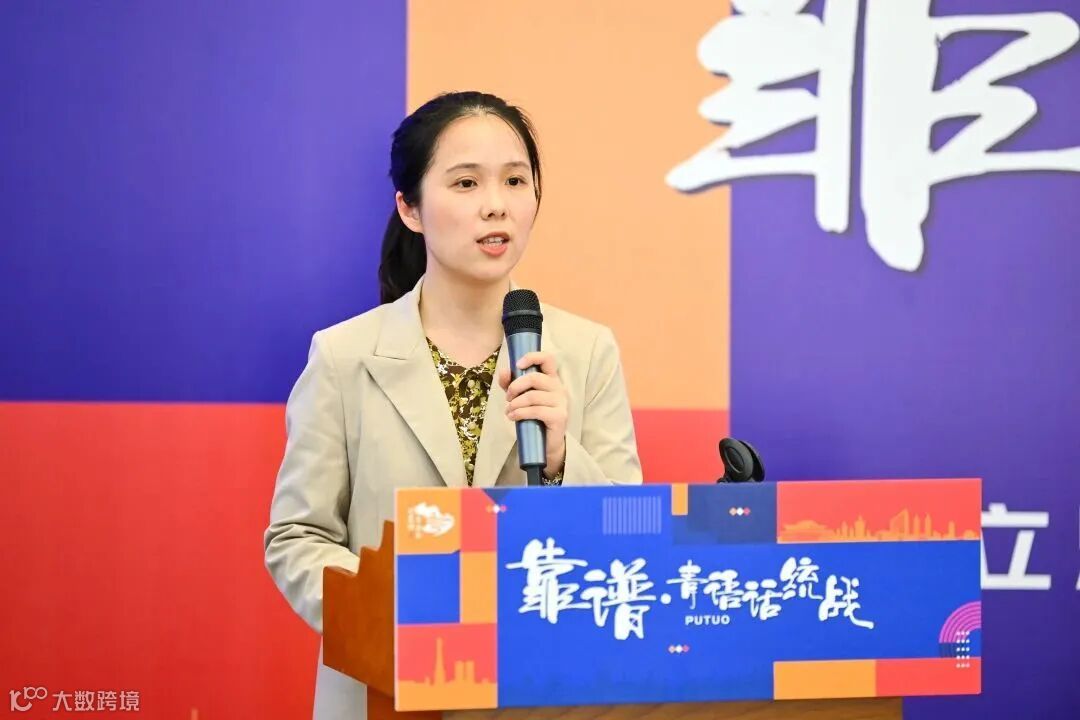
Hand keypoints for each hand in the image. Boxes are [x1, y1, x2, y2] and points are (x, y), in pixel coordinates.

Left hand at [499, 351, 567, 478]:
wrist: (546, 444)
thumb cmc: (534, 418)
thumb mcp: (520, 398)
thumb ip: (511, 384)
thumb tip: (504, 371)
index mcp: (551, 379)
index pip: (548, 359)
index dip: (532, 357)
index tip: (518, 365)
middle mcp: (559, 388)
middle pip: (535, 378)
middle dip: (515, 386)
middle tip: (508, 397)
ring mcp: (561, 402)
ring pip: (533, 396)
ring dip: (515, 403)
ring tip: (509, 411)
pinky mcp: (559, 416)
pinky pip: (536, 410)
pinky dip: (520, 413)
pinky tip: (513, 417)